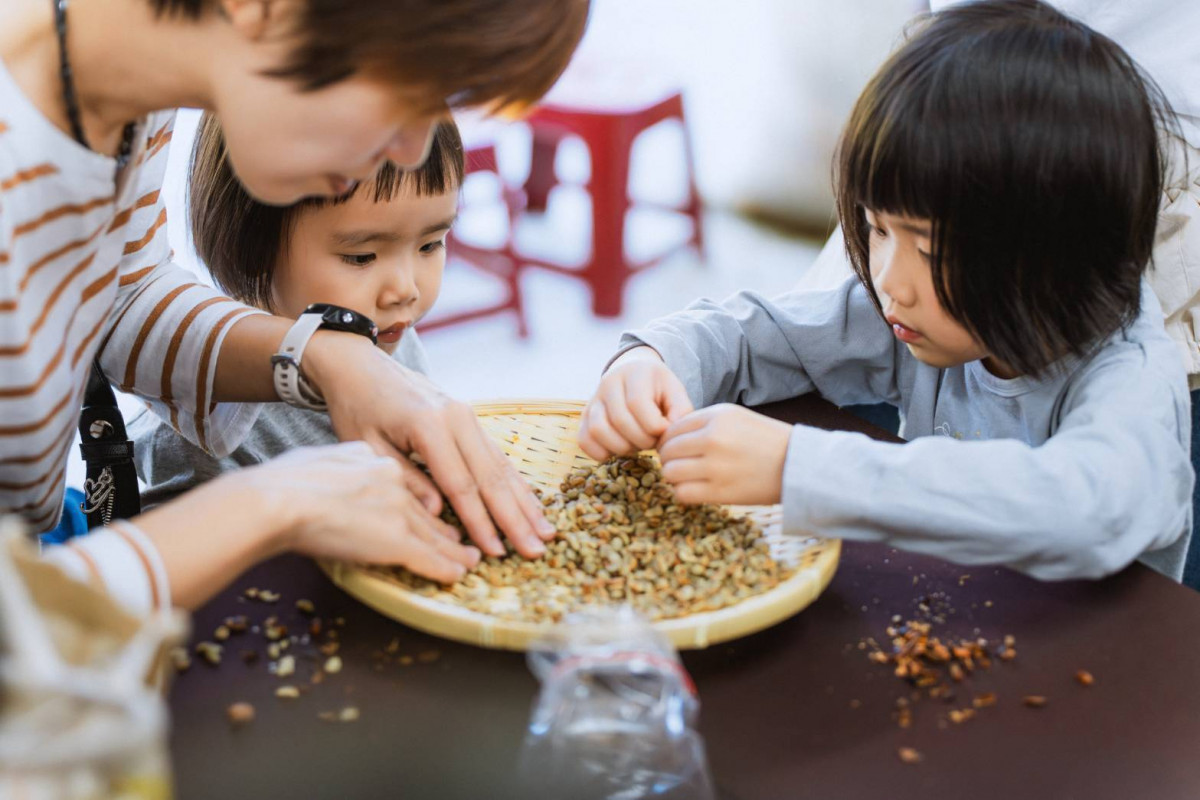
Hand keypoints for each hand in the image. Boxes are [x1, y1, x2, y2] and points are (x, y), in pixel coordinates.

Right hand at [242, 441, 480, 582]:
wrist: (280, 499)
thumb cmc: (283, 482)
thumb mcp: (321, 458)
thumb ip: (340, 465)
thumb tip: (336, 471)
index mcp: (376, 461)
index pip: (408, 486)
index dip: (422, 504)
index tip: (432, 512)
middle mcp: (395, 482)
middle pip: (428, 511)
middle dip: (447, 529)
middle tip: (462, 541)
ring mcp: (399, 512)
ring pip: (435, 536)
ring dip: (455, 552)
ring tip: (469, 560)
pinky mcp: (397, 540)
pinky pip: (429, 558)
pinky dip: (446, 568)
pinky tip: (457, 575)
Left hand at [302, 333, 553, 558]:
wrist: (361, 366)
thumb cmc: (358, 408)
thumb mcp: (368, 447)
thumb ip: (404, 479)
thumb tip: (437, 512)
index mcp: (429, 425)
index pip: (461, 485)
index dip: (480, 522)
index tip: (496, 553)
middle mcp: (457, 418)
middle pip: (492, 477)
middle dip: (515, 519)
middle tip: (536, 551)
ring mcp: (468, 416)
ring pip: (502, 466)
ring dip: (525, 503)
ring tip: (546, 533)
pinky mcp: (471, 418)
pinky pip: (498, 455)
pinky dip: (516, 483)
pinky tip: (531, 504)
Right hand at [579, 346, 693, 461]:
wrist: (634, 376)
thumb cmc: (659, 389)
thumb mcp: (676, 393)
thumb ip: (681, 412)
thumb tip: (669, 434)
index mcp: (635, 373)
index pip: (638, 404)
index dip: (654, 426)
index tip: (664, 432)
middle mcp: (609, 383)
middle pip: (620, 420)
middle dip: (641, 440)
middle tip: (652, 442)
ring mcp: (593, 400)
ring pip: (598, 430)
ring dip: (621, 447)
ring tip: (636, 445)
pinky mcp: (583, 417)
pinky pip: (584, 440)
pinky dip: (600, 453)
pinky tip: (618, 451)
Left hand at [658, 404, 791, 505]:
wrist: (797, 465)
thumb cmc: (766, 441)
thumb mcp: (736, 417)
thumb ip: (704, 422)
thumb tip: (671, 436)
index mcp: (716, 417)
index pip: (672, 429)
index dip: (668, 441)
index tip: (676, 450)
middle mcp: (713, 439)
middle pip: (668, 451)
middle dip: (669, 459)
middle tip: (679, 465)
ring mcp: (716, 466)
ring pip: (670, 473)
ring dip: (674, 477)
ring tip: (686, 478)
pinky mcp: (721, 492)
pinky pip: (682, 493)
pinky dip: (683, 493)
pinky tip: (695, 490)